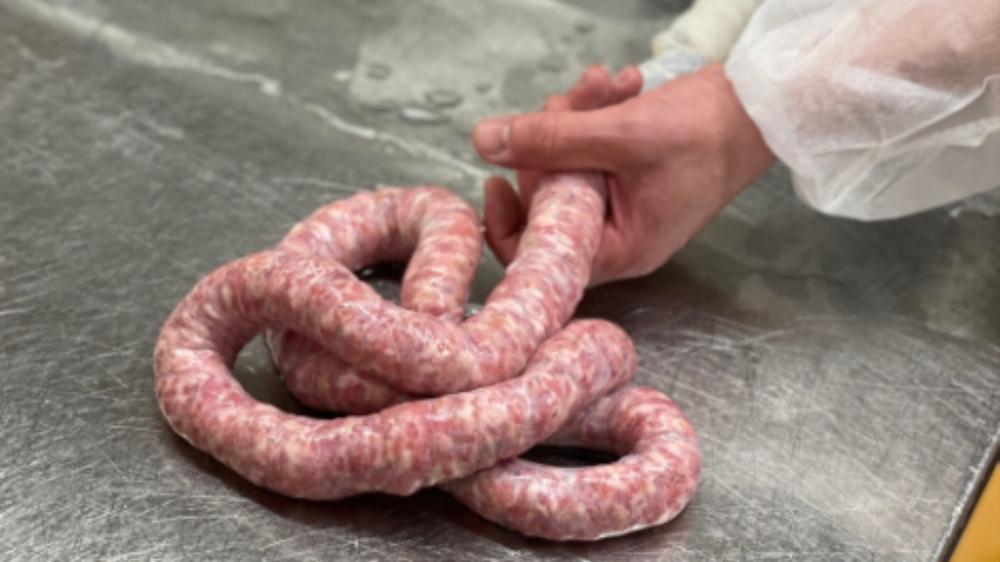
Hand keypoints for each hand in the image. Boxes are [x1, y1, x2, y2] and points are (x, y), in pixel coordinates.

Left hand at [473, 63, 773, 284]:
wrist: (760, 106)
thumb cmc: (706, 134)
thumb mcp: (621, 135)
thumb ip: (550, 139)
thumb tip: (486, 143)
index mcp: (619, 249)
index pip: (540, 257)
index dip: (509, 221)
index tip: (496, 178)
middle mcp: (618, 235)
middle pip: (549, 200)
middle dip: (550, 144)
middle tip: (568, 104)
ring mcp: (623, 203)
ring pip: (568, 166)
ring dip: (575, 118)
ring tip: (603, 82)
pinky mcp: (628, 174)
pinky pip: (592, 149)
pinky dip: (596, 116)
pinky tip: (619, 85)